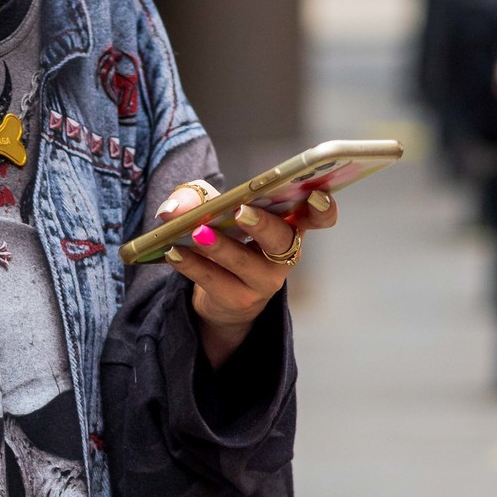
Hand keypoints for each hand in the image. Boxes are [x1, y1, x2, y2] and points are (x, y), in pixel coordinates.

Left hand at [159, 183, 337, 369]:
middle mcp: (284, 255)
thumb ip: (201, 200)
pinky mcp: (239, 301)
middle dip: (262, 224)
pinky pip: (214, 281)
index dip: (323, 209)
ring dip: (219, 246)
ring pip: (244, 263)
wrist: (221, 297)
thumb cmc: (229, 241)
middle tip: (242, 212)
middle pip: (280, 239)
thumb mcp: (218, 214)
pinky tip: (173, 252)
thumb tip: (175, 207)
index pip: (318, 218)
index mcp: (290, 227)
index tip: (317, 196)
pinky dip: (191, 265)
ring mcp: (263, 282)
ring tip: (197, 232)